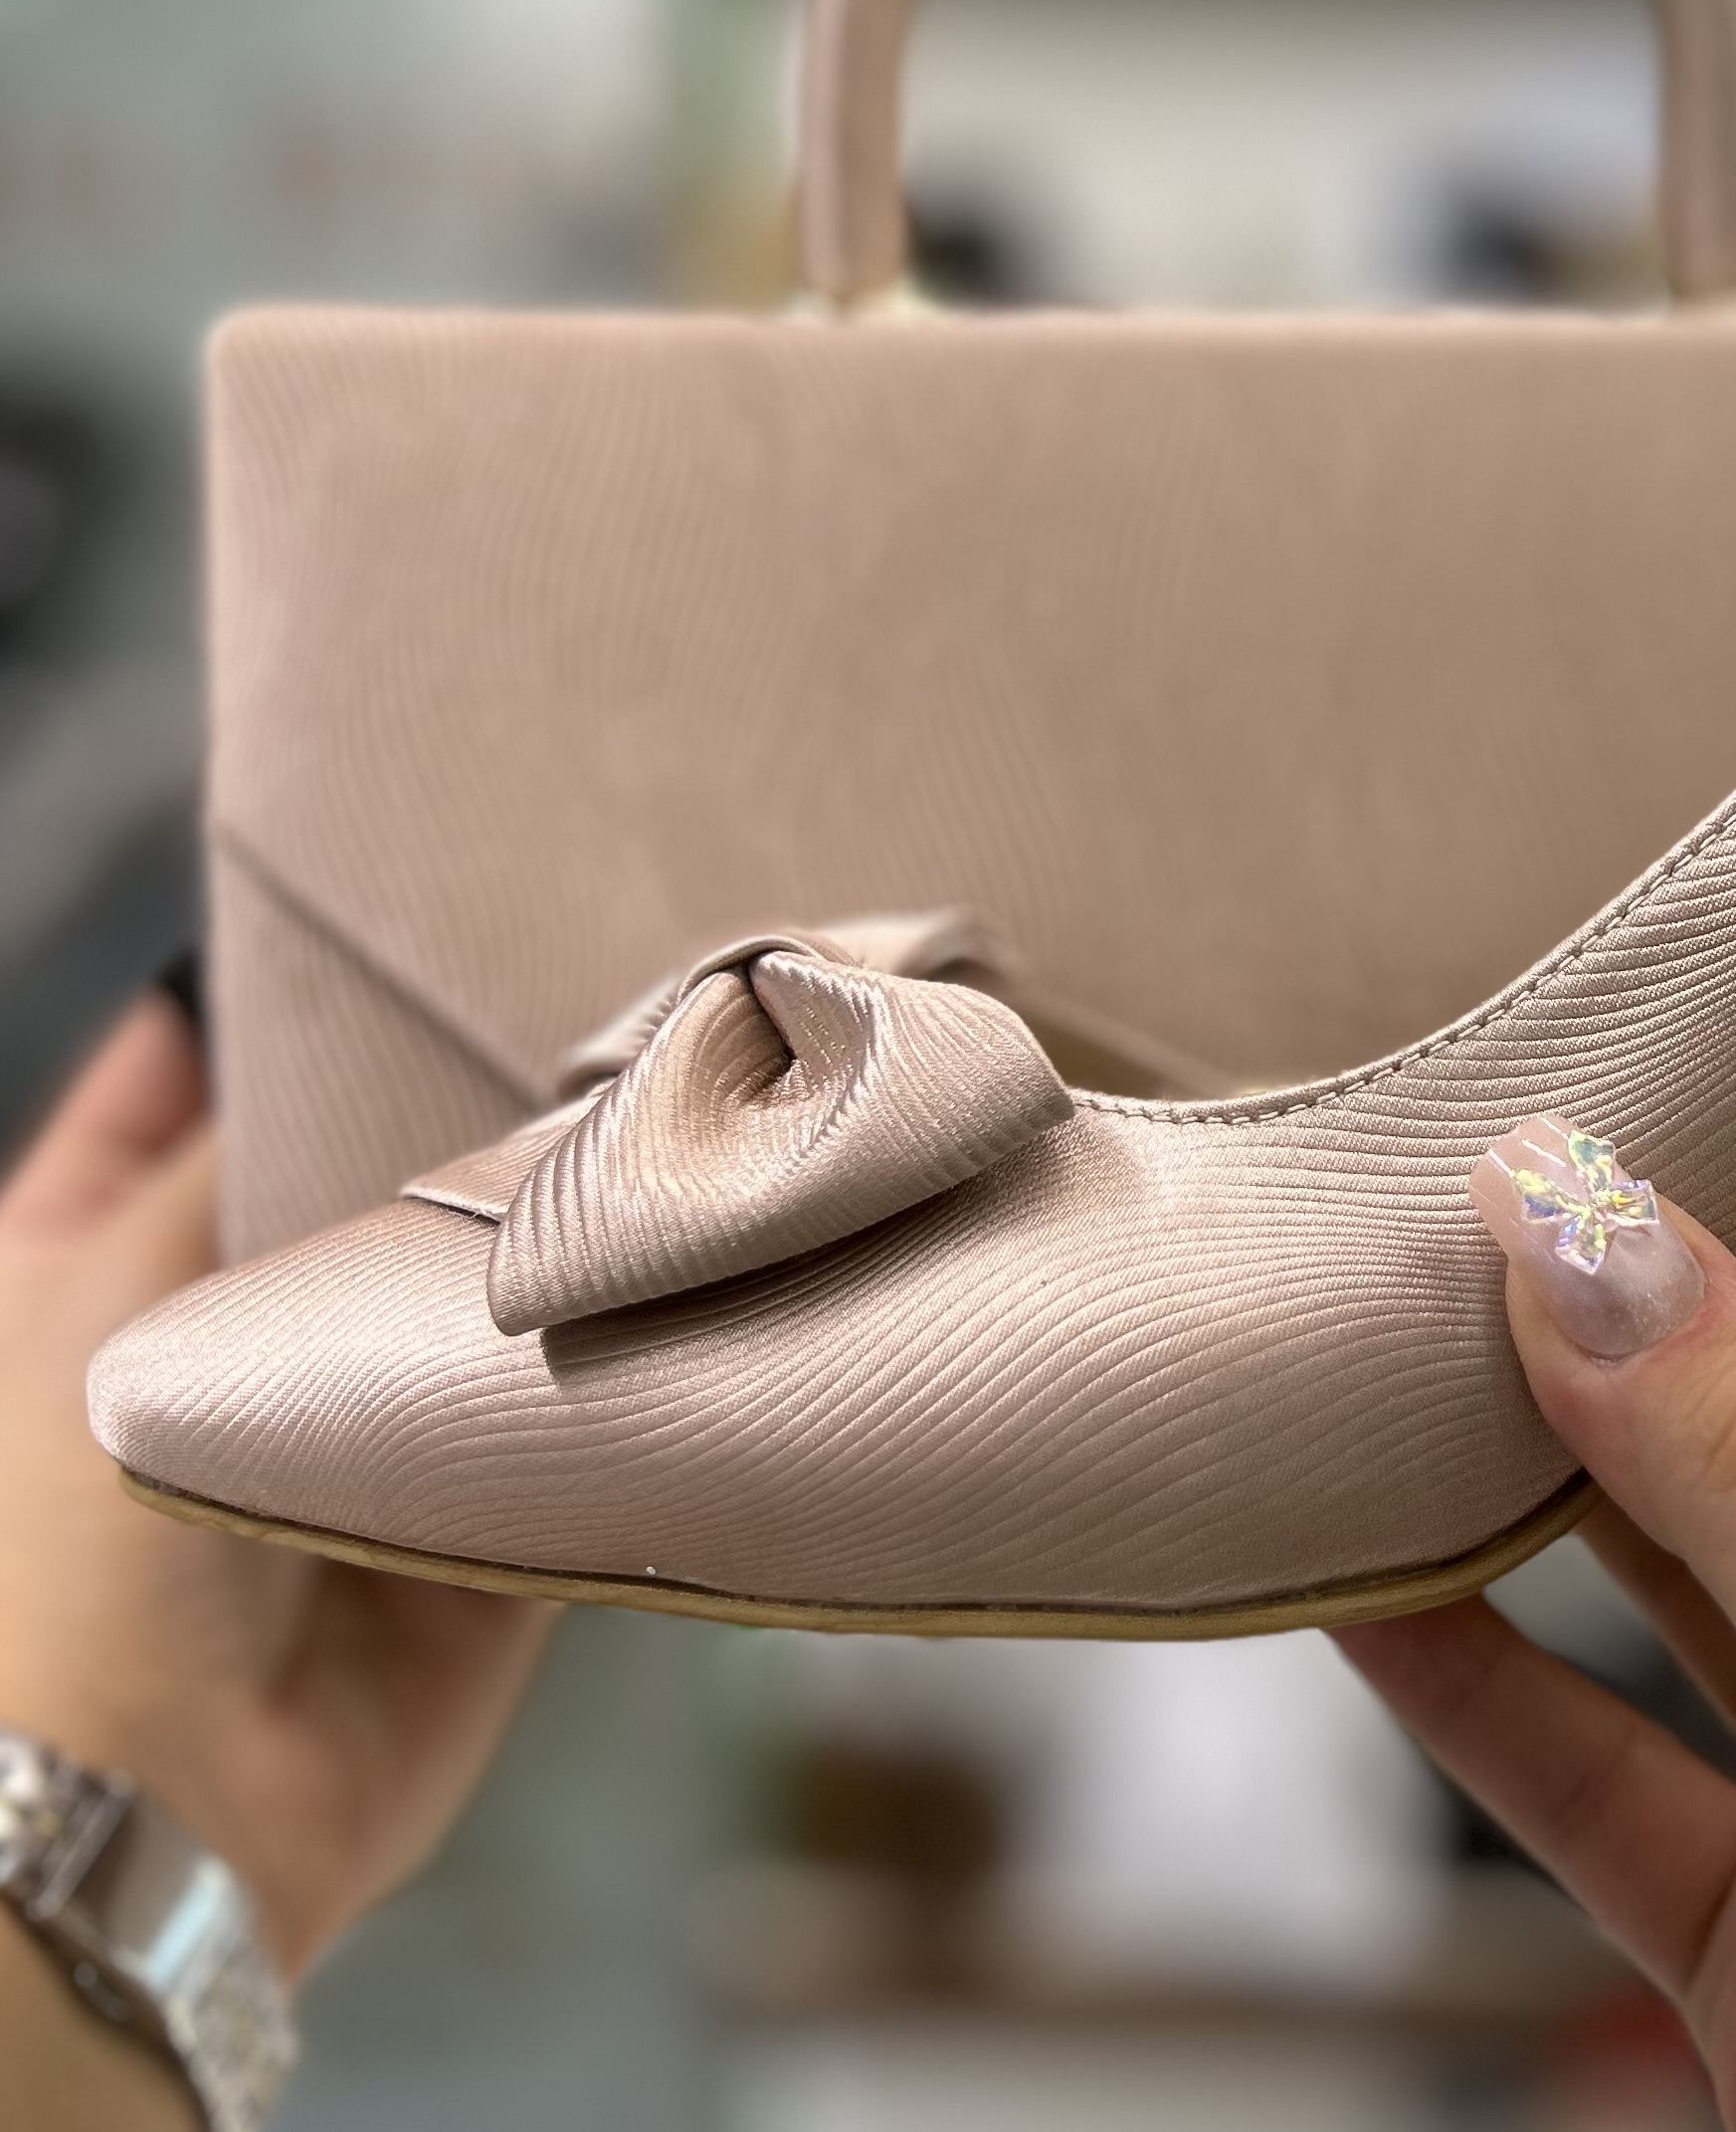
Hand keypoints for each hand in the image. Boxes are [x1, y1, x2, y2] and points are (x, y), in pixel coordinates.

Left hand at [0, 996, 553, 1985]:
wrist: (148, 1793)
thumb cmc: (55, 1530)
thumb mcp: (101, 1276)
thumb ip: (214, 1142)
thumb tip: (286, 1021)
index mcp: (95, 1271)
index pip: (168, 1097)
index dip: (242, 1012)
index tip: (353, 927)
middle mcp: (241, 1341)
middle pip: (351, 1181)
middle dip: (431, 1108)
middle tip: (548, 990)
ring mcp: (371, 1436)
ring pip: (476, 1293)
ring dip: (540, 1233)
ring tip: (640, 1100)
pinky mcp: (487, 1528)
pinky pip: (576, 1419)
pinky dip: (623, 1360)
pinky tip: (688, 1259)